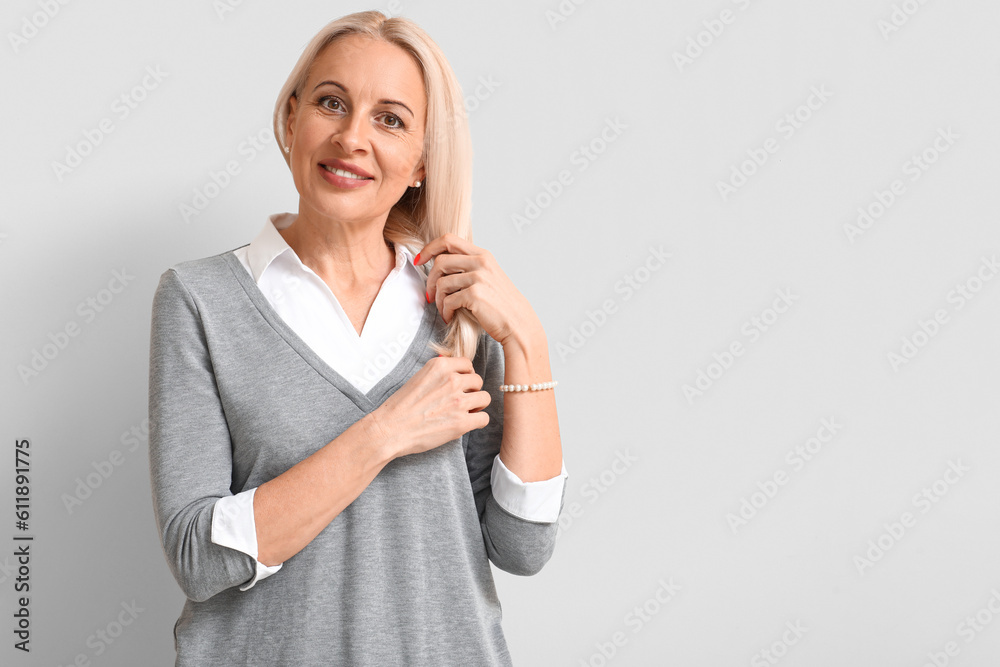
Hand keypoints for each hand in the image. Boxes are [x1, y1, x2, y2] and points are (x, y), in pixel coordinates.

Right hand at [370, 355, 490, 458]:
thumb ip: (440, 374)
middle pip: (478, 381)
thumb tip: (456, 373)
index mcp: (440, 366)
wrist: (390, 429)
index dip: (466, 375)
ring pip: (485, 398)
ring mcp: (458, 402)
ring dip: (477, 405)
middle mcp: (452, 380)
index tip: (460, 384)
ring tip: (465, 412)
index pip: (467, 364)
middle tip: (461, 400)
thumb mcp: (419, 377)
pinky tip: (467, 423)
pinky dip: (478, 421)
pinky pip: (484, 418)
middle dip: (472, 391)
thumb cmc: (401, 406)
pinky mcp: (461, 423)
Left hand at [415, 233, 539, 347]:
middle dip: (430, 280)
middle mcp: (481, 262)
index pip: (448, 240)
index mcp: (482, 255)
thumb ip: (468, 266)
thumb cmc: (500, 303)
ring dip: (438, 300)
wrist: (518, 323)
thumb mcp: (488, 276)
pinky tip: (450, 317)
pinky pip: (448, 301)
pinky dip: (445, 311)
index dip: (429, 248)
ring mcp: (478, 278)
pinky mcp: (474, 295)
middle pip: (440, 262)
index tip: (420, 261)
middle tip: (429, 295)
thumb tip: (439, 264)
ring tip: (443, 310)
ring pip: (442, 283)